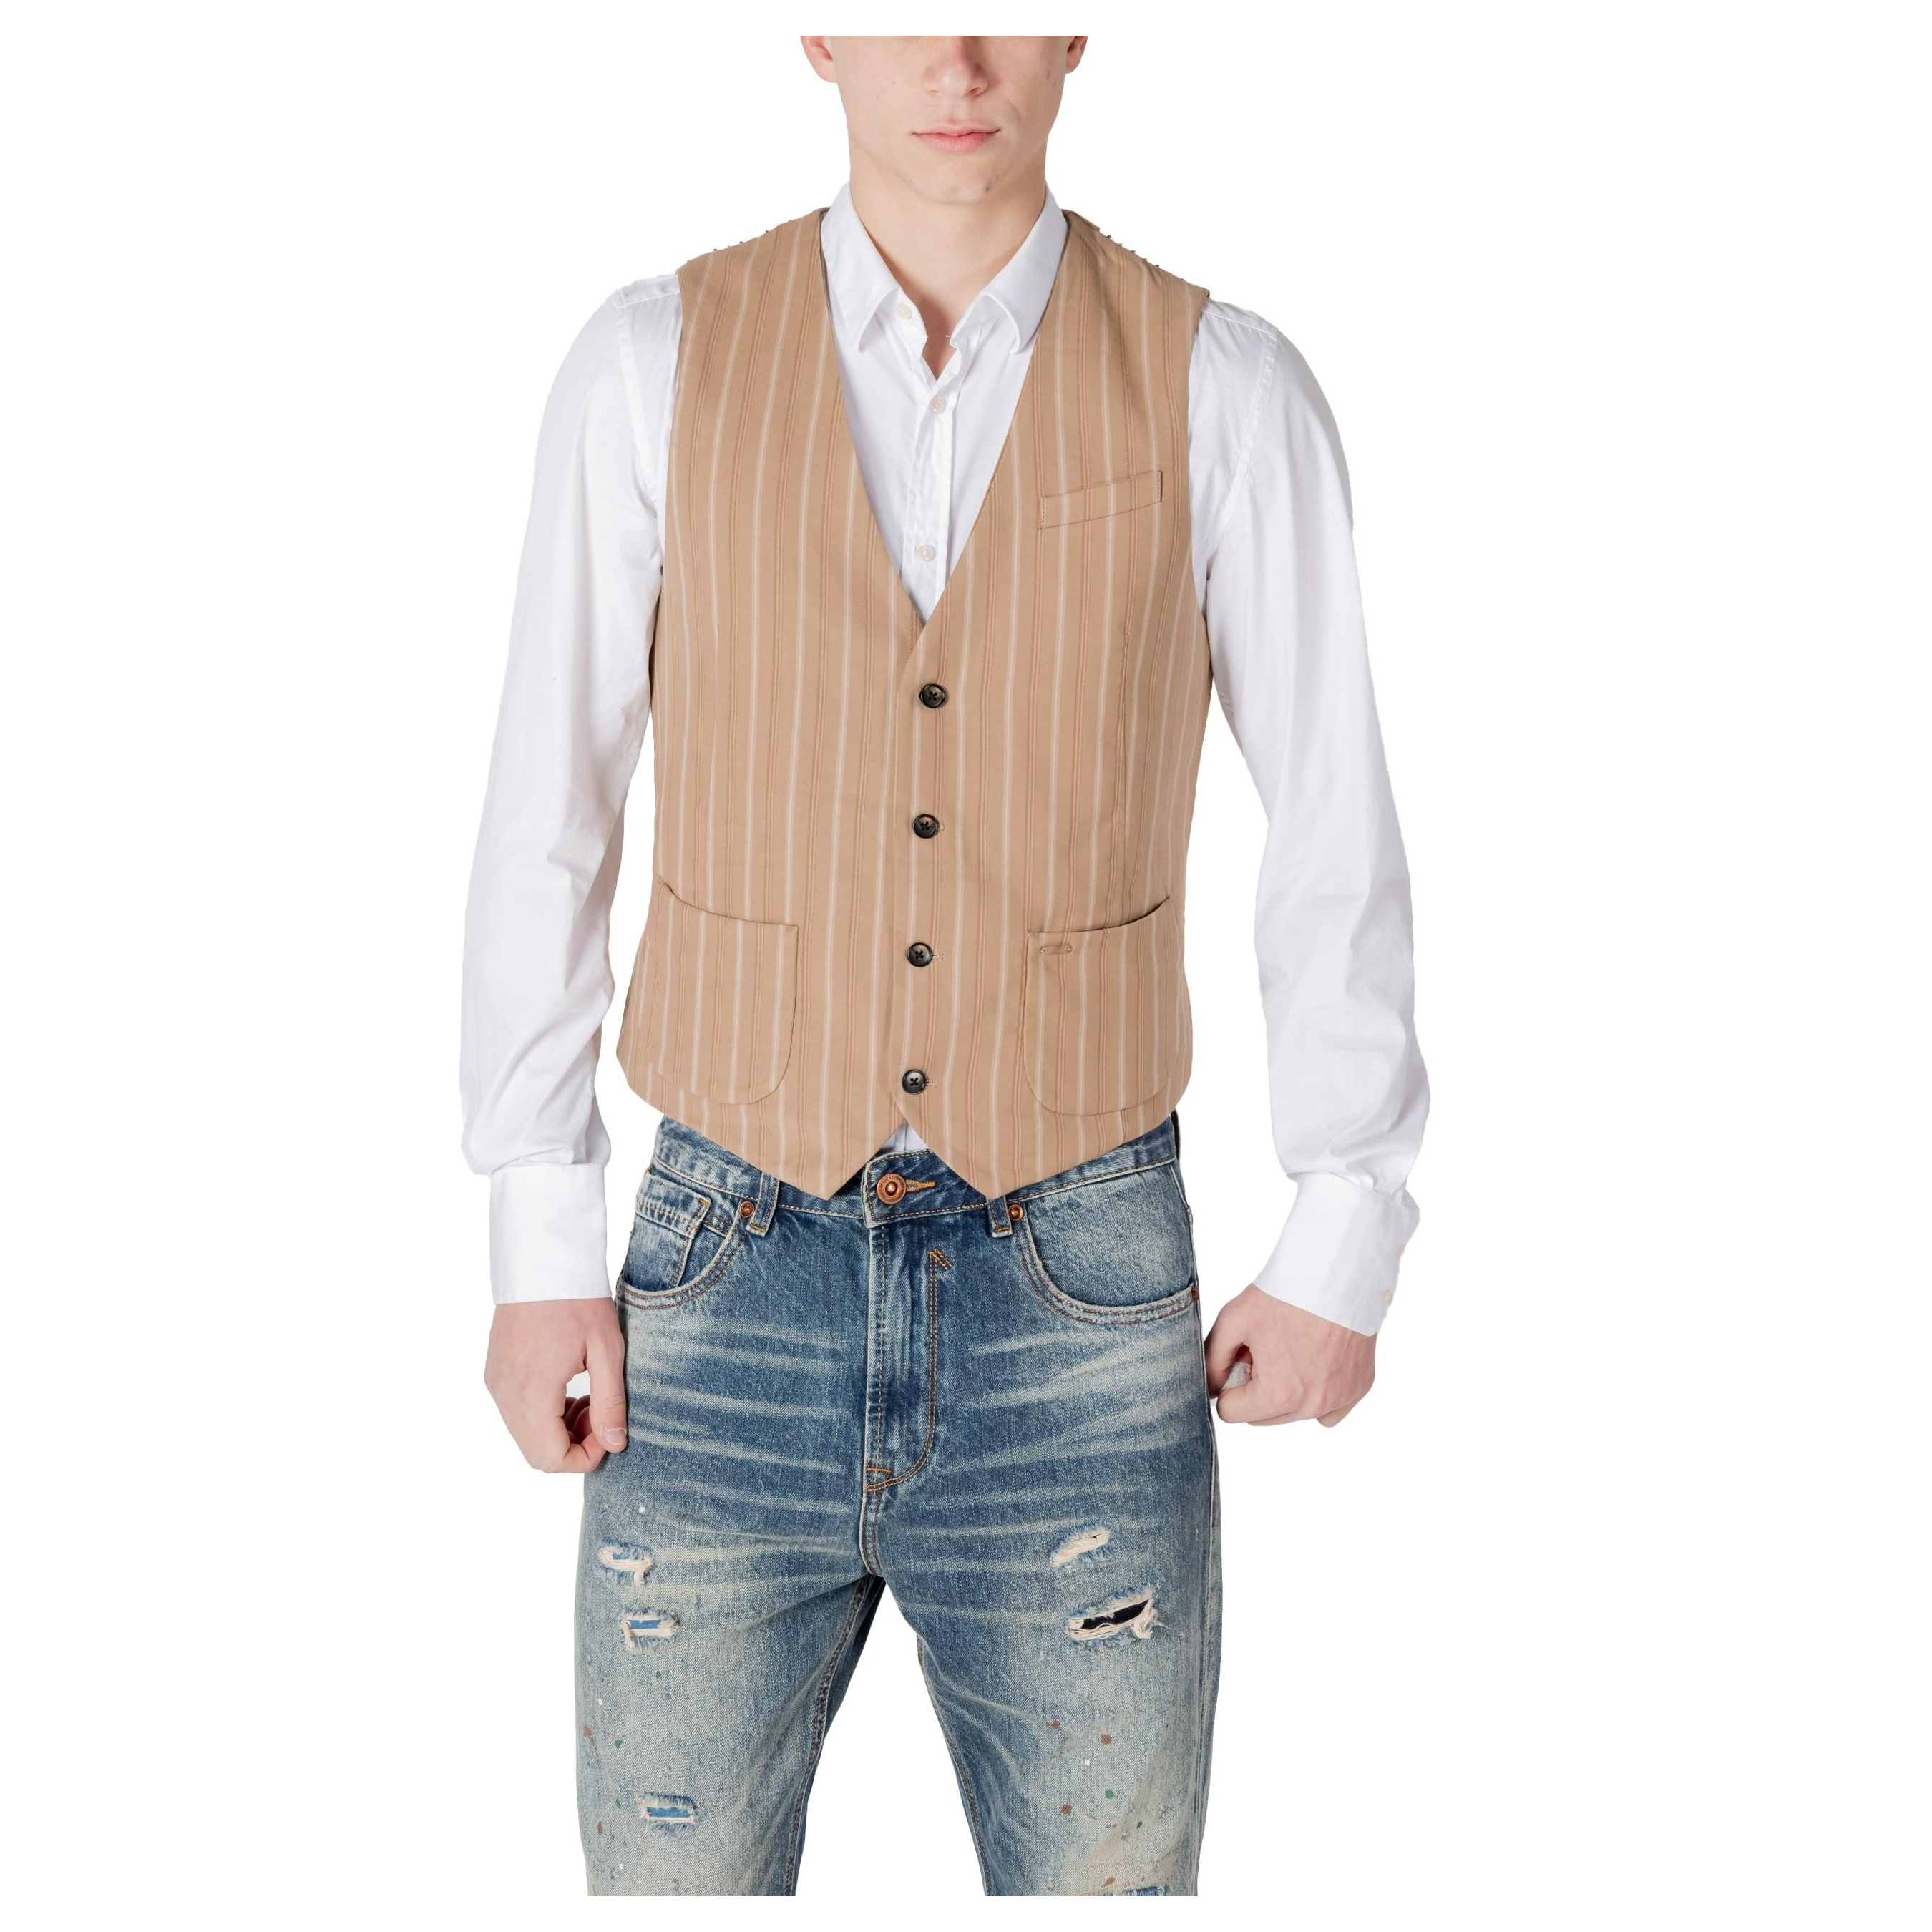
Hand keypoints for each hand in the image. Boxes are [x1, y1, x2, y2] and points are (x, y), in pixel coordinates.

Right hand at [484, 1297, 627, 1471]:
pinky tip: (567, 1388)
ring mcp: (495, 1382)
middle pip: (536, 1452)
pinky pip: (516, 1412)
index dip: (585, 1457)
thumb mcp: (607, 1350)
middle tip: (601, 1414)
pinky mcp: (493, 1372)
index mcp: (532, 1391)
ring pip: (525, 1434)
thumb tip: (614, 1445)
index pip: (550, 1458)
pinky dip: (542, 1413)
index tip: (609, 1430)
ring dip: (558, 1430)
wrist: (543, 1260)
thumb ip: (610, 1402)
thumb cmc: (579, 1300)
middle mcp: (505, 1393)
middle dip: (573, 1445)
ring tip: (589, 1398)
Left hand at [1204, 1285, 1375, 1426]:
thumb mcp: (1234, 1320)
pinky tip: (1315, 1362)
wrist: (1337, 1271)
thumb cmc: (1285, 1293)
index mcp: (1277, 1393)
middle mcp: (1311, 1406)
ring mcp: (1339, 1399)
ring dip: (1287, 1393)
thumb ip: (1213, 1360)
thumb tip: (1210, 1389)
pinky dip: (1318, 1394)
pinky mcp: (1359, 1388)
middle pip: (1263, 1417)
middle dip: (1257, 1390)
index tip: (1241, 1359)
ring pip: (1295, 1414)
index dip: (1228, 1384)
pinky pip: (1329, 1410)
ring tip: (1291, 1351)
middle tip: (1266, 1350)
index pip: (1231, 1412)